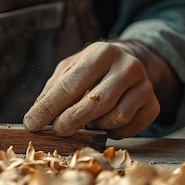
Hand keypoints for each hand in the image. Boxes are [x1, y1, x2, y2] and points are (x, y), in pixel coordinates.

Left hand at [23, 42, 160, 138]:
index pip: (70, 85)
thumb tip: (34, 117)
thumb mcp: (69, 70)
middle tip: (58, 130)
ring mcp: (145, 85)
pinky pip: (129, 127)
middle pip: (96, 102)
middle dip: (71, 120)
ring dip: (95, 125)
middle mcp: (127, 66)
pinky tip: (105, 122)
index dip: (48, 107)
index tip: (31, 124)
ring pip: (115, 117)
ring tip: (86, 120)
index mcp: (102, 53)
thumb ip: (52, 91)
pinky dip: (112, 131)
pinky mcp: (153, 104)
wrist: (129, 63)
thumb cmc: (91, 70)